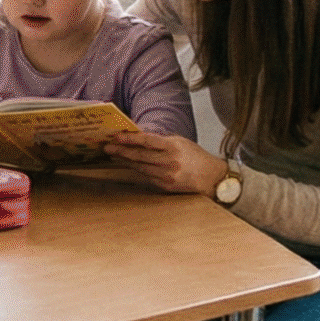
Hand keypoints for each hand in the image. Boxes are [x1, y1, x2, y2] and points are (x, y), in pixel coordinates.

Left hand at [99, 131, 226, 193]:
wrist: (212, 178)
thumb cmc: (196, 157)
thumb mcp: (180, 142)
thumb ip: (160, 140)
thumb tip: (139, 135)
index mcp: (174, 147)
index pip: (148, 141)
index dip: (130, 138)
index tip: (117, 136)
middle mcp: (170, 161)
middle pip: (140, 156)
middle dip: (121, 151)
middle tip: (107, 147)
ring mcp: (167, 175)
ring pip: (140, 167)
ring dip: (125, 161)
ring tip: (113, 155)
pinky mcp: (165, 185)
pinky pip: (146, 176)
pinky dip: (136, 169)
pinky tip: (127, 165)